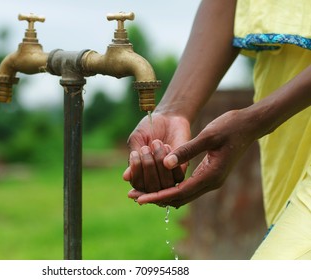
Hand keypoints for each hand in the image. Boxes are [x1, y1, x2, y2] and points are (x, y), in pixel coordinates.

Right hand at [123, 112, 190, 192]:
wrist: (167, 117)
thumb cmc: (149, 129)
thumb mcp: (136, 141)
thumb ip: (132, 159)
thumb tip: (126, 178)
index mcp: (140, 174)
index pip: (137, 185)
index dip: (136, 172)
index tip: (135, 153)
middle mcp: (155, 179)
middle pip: (150, 188)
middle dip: (147, 166)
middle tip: (145, 148)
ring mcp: (169, 176)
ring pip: (165, 184)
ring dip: (159, 163)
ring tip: (156, 143)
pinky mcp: (182, 169)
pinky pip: (177, 176)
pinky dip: (170, 160)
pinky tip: (166, 145)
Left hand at [133, 109, 258, 207]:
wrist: (249, 125)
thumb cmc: (230, 127)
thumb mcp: (208, 136)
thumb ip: (187, 150)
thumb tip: (165, 164)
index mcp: (211, 175)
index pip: (179, 192)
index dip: (158, 196)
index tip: (140, 198)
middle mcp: (211, 182)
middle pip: (179, 198)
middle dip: (157, 198)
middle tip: (134, 197)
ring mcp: (211, 180)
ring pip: (183, 195)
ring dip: (163, 194)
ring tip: (142, 192)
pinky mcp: (210, 175)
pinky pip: (188, 187)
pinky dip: (172, 188)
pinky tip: (159, 183)